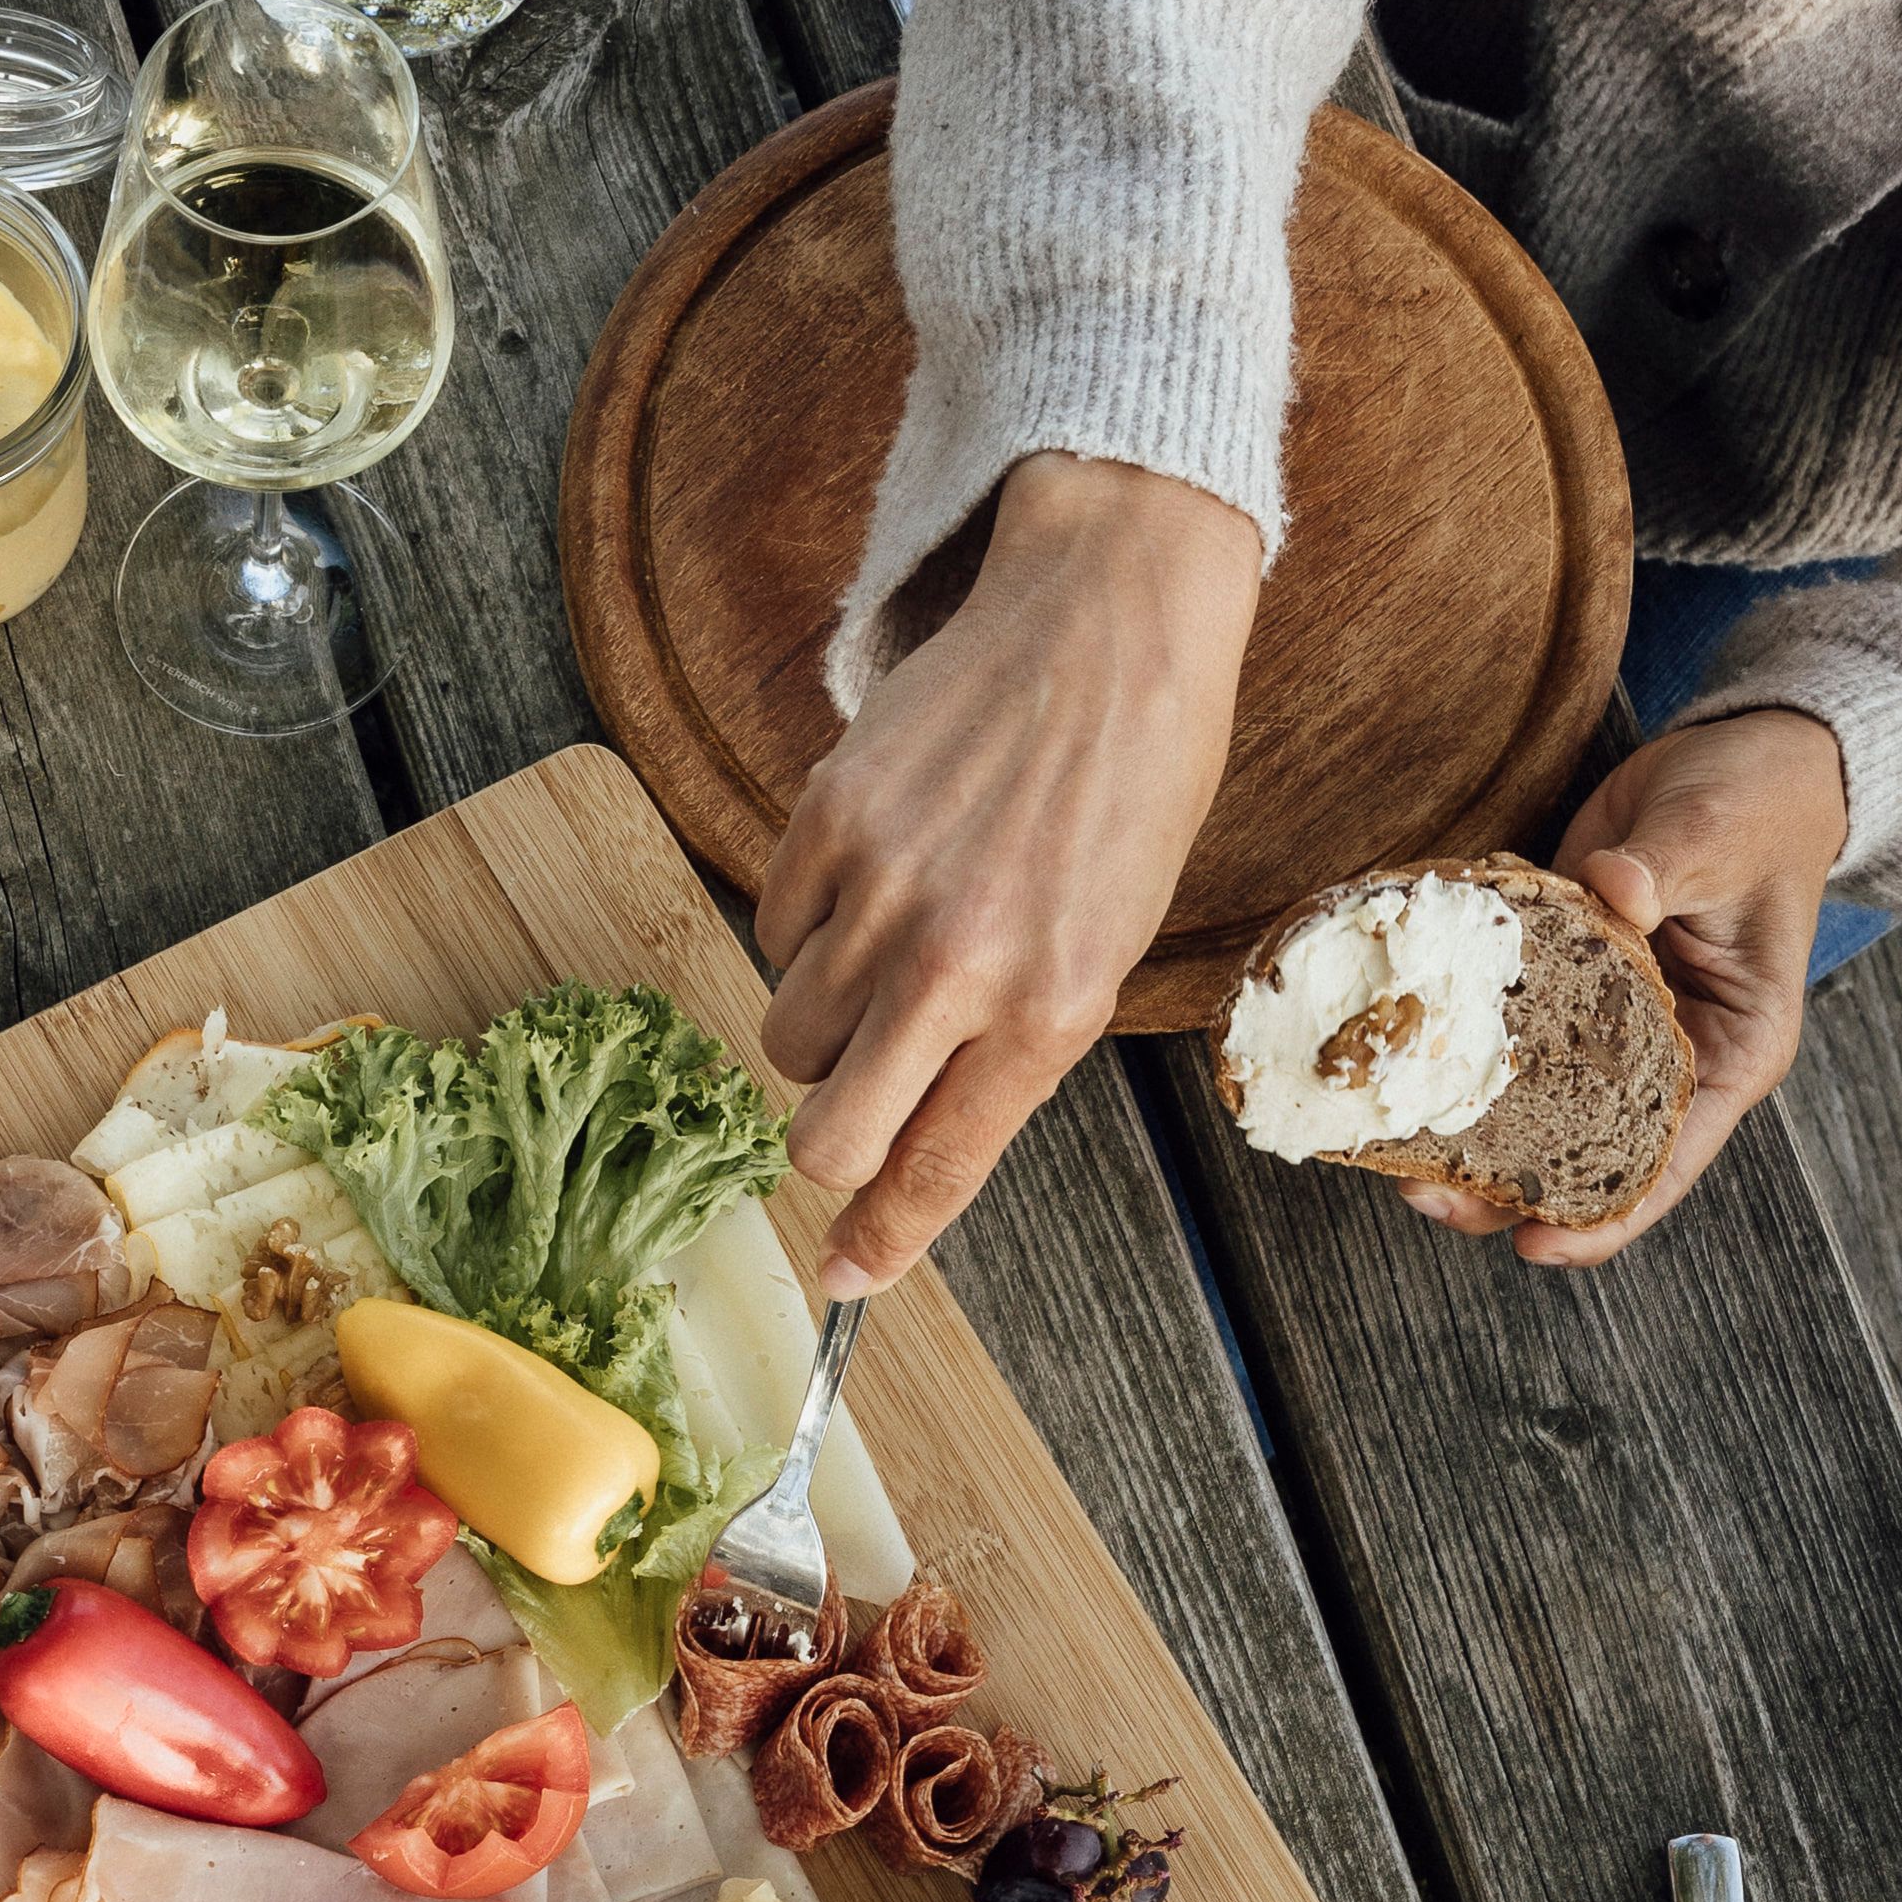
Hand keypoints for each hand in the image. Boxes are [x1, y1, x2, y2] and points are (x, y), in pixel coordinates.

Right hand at [760, 453, 1262, 1286]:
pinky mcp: (824, 821)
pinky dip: (808, 931)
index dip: (879, 1242)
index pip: (934, 1169)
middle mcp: (957, 962)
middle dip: (831, 1141)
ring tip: (890, 956)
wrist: (1109, 621)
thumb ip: (1009, 1057)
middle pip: (826, 1132)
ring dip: (823, 1026)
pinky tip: (875, 879)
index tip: (843, 1280)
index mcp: (1049, 1008)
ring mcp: (882, 891)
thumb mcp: (1105, 948)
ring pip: (789, 1035)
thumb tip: (913, 1159)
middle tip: (862, 1096)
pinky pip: (772, 933)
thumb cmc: (1129, 791)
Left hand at [1403, 708, 1847, 1268]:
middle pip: (1588, 1153)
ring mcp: (1611, 1026)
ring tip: (1391, 1147)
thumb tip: (1615, 895)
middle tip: (1423, 1194)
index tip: (1533, 1247)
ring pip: (1537, 1109)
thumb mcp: (1720, 831)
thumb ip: (1665, 867)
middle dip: (1508, 1188)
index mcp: (1733, 1050)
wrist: (1738, 755)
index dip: (1604, 1216)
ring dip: (1467, 1133)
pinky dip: (1459, 1056)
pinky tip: (1399, 1066)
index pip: (1673, 1160)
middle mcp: (1671, 1055)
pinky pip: (1508, 1038)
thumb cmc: (1757, 800)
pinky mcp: (1564, 986)